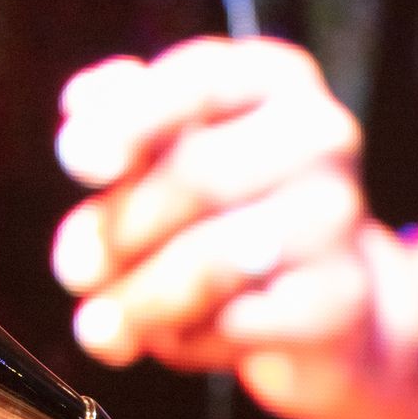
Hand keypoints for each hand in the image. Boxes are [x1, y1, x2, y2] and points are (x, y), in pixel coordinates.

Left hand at [50, 37, 396, 418]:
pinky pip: (237, 324)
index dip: (129, 120)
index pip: (197, 79)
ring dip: (138, 299)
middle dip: (119, 231)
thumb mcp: (168, 154)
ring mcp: (338, 217)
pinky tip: (177, 338)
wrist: (318, 302)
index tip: (79, 162)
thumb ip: (120, 124)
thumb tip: (81, 105)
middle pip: (196, 176)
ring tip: (99, 323)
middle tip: (77, 271)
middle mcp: (320, 134)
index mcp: (272, 78)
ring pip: (211, 259)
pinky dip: (187, 341)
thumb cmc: (224, 212)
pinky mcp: (340, 299)